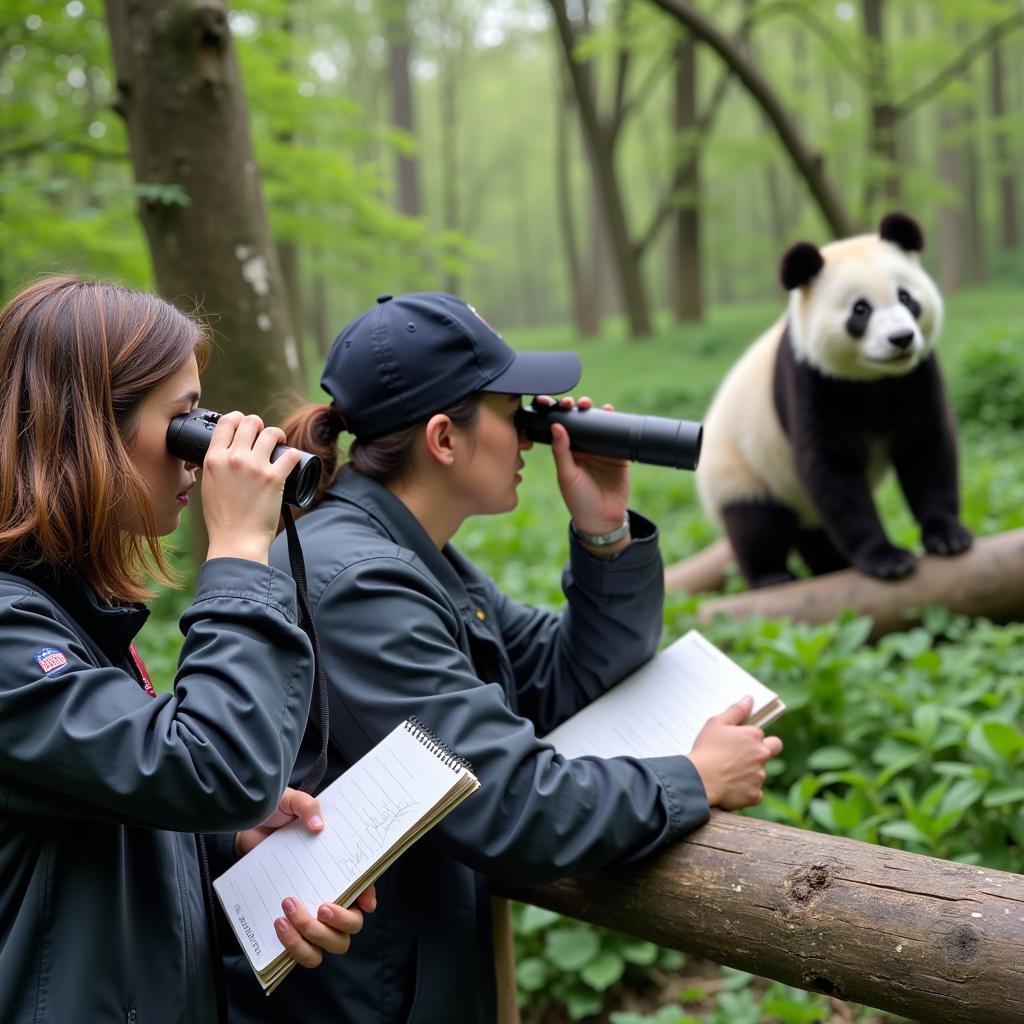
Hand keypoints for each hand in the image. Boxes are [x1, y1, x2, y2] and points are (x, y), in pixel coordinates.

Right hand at [200, 411, 302, 563]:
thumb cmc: (222, 520)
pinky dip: (294, 455)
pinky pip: (291, 455)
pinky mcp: (274, 479)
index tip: (245, 423)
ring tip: (281, 442)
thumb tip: (221, 458)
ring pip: (271, 432)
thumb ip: (214, 469)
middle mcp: (234, 459)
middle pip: (250, 422)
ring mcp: (255, 467)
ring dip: (278, 434)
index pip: (226, 422)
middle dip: (259, 424)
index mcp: (214, 459)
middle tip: (265, 435)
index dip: (238, 418)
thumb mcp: (208, 487)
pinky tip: (293, 459)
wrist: (236, 541)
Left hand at [235, 788, 376, 967]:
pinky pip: (302, 954)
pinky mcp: (290, 931)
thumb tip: (318, 826)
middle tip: (319, 906)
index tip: (363, 902)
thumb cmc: (275, 817)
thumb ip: (305, 805)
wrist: (245, 832)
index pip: (365, 887)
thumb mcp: (289, 802)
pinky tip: (278, 924)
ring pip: (330, 946)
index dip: (368, 897)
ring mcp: (312, 918)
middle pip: (352, 925)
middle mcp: (331, 896)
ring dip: (313, 935)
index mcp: (339, 867)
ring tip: (288, 910)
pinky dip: (294, 947)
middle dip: (340, 922)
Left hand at [539, 395, 630, 539]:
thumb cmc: (579, 500)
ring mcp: (602, 449)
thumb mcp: (567, 475)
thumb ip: (561, 452)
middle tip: (575, 404)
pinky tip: (611, 412)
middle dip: (576, 408)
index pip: (561, 427)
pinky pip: (617, 434)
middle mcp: (584, 448)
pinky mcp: (619, 454)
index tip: (554, 404)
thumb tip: (556, 426)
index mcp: (567, 452)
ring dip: (595, 411)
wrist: (603, 518)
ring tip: (590, 405)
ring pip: (598, 424)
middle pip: (580, 421)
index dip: (557, 414)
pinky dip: (615, 421)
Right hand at [687, 696, 782, 809]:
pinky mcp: (755, 795)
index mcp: (754, 736)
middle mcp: (761, 755)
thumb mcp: (716, 723)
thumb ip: (736, 710)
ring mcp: (760, 776)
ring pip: (761, 772)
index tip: (738, 741)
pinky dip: (745, 790)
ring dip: (750, 771)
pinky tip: (730, 786)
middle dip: (764, 749)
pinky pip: (754, 792)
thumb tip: (750, 699)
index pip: (763, 734)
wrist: (698, 780)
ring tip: (728, 772)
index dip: (750, 737)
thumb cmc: (705, 750)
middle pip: (774, 748)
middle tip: (744, 755)